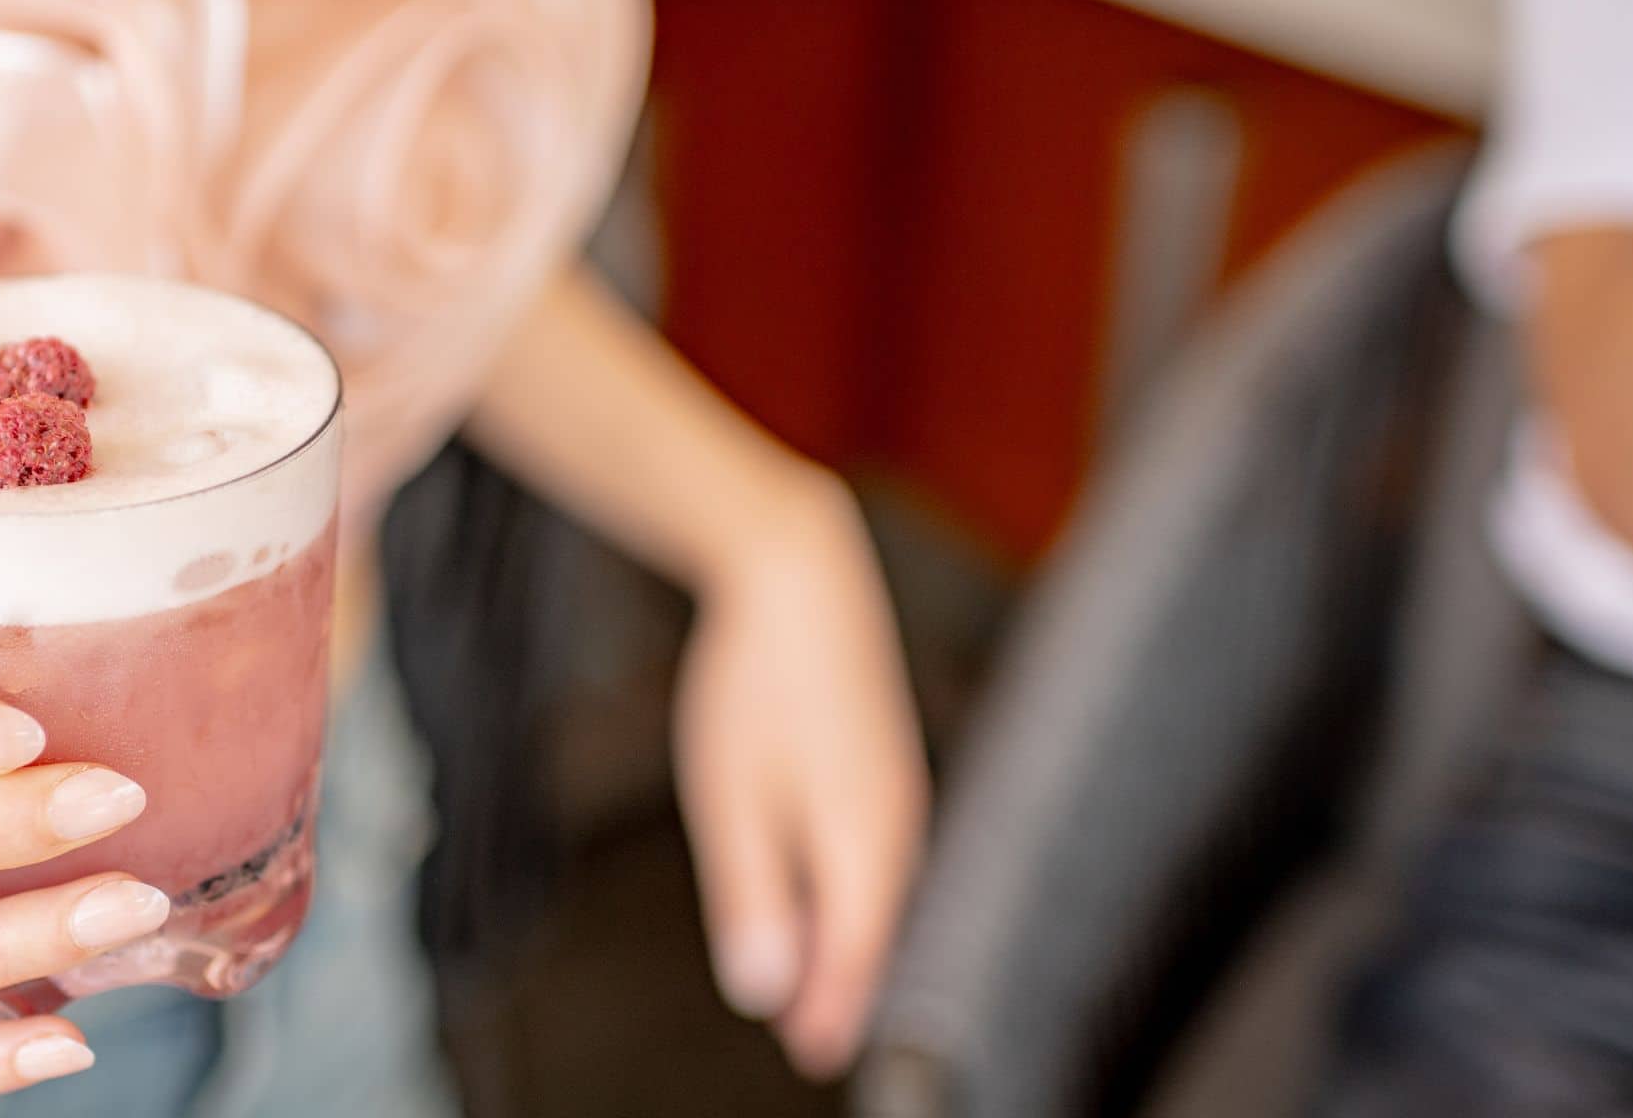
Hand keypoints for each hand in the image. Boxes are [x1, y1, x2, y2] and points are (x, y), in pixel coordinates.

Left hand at [672, 483, 925, 1080]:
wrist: (798, 574)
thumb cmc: (757, 684)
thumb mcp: (733, 804)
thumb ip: (752, 901)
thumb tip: (764, 995)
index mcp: (864, 847)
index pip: (856, 962)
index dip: (831, 1016)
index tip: (809, 1058)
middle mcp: (899, 827)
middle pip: (875, 934)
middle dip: (841, 989)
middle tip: (808, 1044)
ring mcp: (899, 792)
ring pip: (877, 894)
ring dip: (844, 942)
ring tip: (810, 988)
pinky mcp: (885, 764)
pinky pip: (876, 853)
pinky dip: (850, 891)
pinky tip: (822, 899)